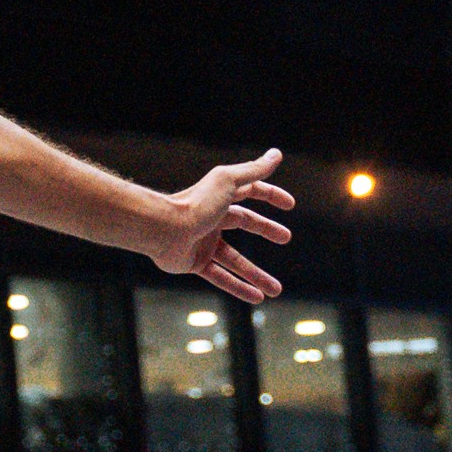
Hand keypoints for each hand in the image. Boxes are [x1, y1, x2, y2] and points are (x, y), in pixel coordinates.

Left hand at [144, 148, 291, 300]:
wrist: (162, 229)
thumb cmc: (195, 203)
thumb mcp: (228, 181)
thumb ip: (253, 170)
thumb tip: (277, 153)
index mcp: (219, 197)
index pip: (249, 192)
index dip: (269, 195)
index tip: (289, 205)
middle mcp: (210, 218)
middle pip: (243, 223)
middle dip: (265, 229)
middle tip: (286, 237)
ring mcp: (201, 242)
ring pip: (234, 260)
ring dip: (256, 275)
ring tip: (276, 290)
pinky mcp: (192, 262)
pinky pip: (219, 277)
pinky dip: (238, 287)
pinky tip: (257, 297)